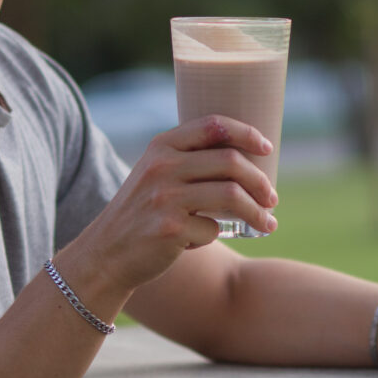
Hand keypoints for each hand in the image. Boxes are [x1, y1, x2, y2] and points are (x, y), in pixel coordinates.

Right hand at [55, 115, 276, 304]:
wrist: (106, 253)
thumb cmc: (142, 212)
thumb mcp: (154, 174)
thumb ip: (187, 161)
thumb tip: (246, 159)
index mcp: (161, 146)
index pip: (213, 125)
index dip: (246, 133)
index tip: (267, 148)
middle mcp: (162, 167)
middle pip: (230, 162)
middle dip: (260, 182)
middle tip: (272, 198)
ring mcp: (165, 197)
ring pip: (231, 196)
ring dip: (257, 212)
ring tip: (268, 223)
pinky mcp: (170, 228)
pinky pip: (213, 229)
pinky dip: (214, 236)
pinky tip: (199, 241)